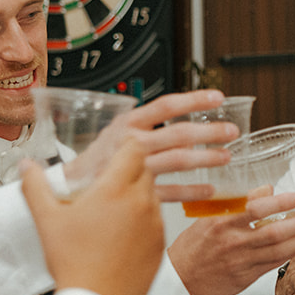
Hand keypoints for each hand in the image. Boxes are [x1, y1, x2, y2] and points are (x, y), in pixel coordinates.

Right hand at [21, 141, 161, 294]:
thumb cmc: (73, 263)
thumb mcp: (47, 220)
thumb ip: (36, 187)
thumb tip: (27, 167)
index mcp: (115, 190)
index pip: (134, 149)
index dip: (126, 145)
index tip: (117, 150)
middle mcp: (141, 202)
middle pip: (145, 170)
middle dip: (130, 170)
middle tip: (110, 181)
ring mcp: (155, 224)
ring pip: (153, 195)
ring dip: (138, 195)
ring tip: (114, 210)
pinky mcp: (161, 244)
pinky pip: (157, 221)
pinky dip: (144, 220)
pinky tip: (123, 233)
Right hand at [61, 90, 238, 201]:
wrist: (64, 195)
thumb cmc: (91, 166)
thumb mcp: (111, 137)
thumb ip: (138, 129)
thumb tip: (170, 115)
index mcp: (125, 125)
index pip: (164, 106)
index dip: (192, 100)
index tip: (217, 97)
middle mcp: (129, 145)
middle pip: (176, 134)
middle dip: (207, 132)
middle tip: (231, 131)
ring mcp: (133, 172)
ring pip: (176, 161)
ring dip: (204, 159)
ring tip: (226, 158)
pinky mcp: (135, 196)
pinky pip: (169, 193)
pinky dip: (191, 192)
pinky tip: (209, 191)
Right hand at [169, 188, 294, 294]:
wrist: (180, 279)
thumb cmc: (193, 246)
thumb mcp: (208, 217)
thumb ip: (238, 203)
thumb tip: (267, 189)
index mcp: (221, 223)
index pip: (255, 209)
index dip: (280, 203)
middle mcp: (232, 242)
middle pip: (273, 232)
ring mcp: (241, 262)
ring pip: (278, 251)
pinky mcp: (246, 278)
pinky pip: (273, 265)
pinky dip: (289, 255)